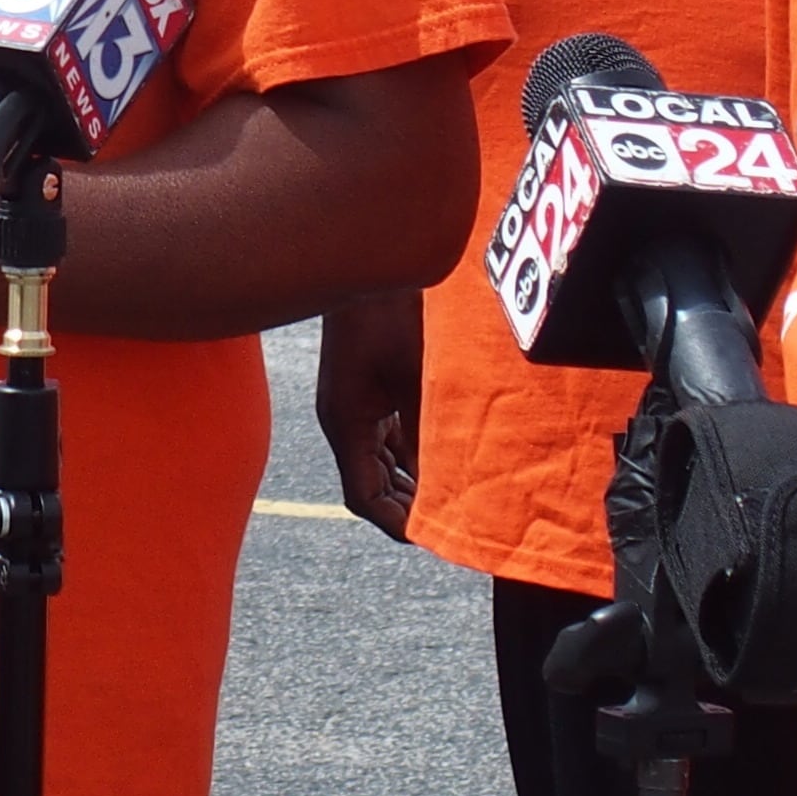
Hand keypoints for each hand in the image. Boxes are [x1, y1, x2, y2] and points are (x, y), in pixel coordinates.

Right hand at [313, 287, 425, 542]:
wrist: (368, 258)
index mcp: (347, 423)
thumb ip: (430, 429)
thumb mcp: (418, 377)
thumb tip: (450, 478)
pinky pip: (389, 432)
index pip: (363, 496)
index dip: (394, 522)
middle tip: (447, 526)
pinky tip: (442, 457)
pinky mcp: (368, 384)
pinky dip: (413, 452)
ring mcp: (356, 402)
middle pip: (370, 483)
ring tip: (450, 500)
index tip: (429, 537)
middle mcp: (346, 419)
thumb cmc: (392, 314)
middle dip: (405, 507)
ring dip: (411, 480)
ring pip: (382, 459)